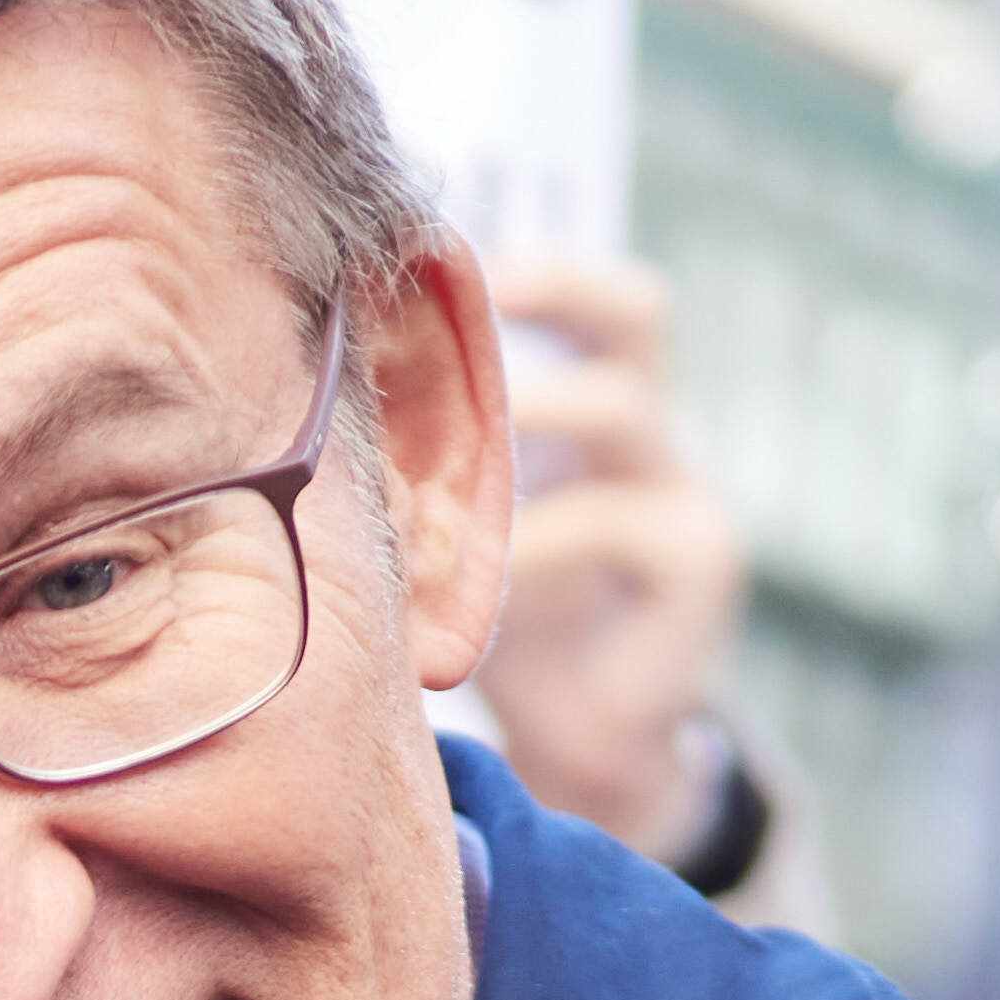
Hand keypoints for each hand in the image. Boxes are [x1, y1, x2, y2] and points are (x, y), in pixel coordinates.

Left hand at [474, 259, 746, 860]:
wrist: (584, 741)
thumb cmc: (505, 621)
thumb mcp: (457, 527)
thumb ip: (420, 463)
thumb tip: (299, 386)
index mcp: (592, 407)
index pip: (577, 298)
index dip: (518, 268)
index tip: (417, 258)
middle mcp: (646, 434)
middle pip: (637, 309)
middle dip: (555, 287)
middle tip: (470, 293)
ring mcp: (683, 491)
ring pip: (620, 408)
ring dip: (523, 420)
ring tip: (443, 457)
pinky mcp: (701, 562)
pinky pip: (612, 524)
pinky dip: (534, 544)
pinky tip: (481, 576)